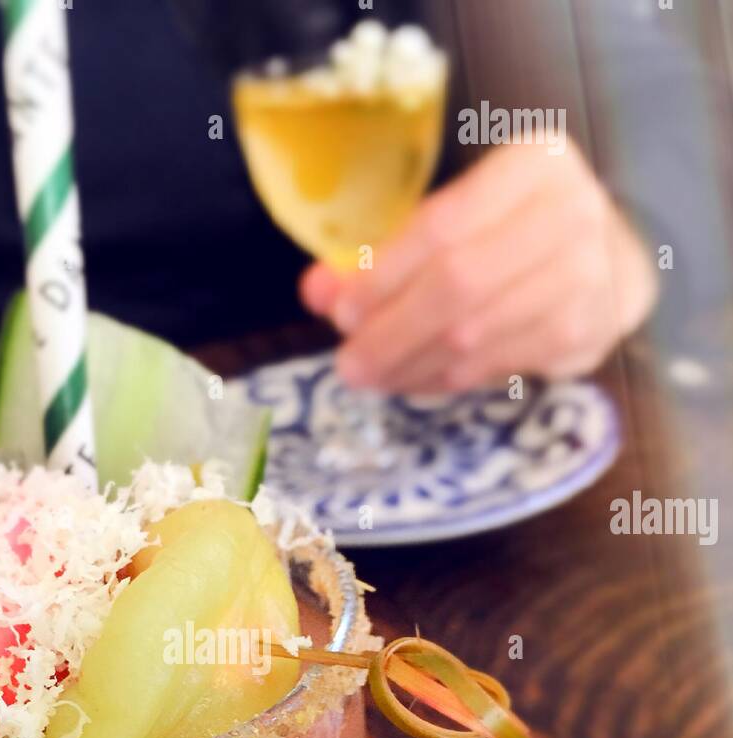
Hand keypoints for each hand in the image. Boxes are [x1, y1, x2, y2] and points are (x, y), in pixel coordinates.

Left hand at [299, 141, 658, 394]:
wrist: (615, 260)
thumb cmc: (517, 230)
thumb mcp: (460, 218)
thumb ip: (387, 250)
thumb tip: (315, 290)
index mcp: (532, 163)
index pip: (442, 226)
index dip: (382, 276)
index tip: (339, 314)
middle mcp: (569, 212)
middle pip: (458, 284)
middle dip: (391, 332)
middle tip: (348, 365)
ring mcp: (586, 274)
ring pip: (477, 332)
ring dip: (411, 364)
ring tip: (371, 377)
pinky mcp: (586, 329)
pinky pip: (497, 364)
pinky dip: (445, 379)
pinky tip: (413, 381)